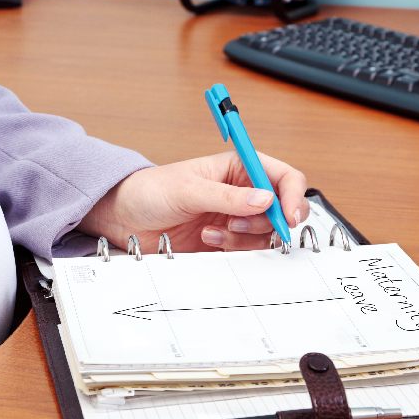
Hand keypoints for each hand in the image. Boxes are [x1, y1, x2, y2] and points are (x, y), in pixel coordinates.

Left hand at [78, 151, 308, 251]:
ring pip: (266, 233)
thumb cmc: (151, 190)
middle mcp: (242, 192)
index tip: (288, 215)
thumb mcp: (188, 190)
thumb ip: (227, 196)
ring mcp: (235, 217)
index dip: (293, 195)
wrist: (125, 218)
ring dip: (245, 237)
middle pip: (281, 209)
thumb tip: (265, 199)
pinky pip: (247, 250)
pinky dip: (232, 248)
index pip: (283, 176)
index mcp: (238, 168)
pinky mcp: (226, 240)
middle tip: (238, 224)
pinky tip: (207, 238)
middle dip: (267, 221)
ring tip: (213, 230)